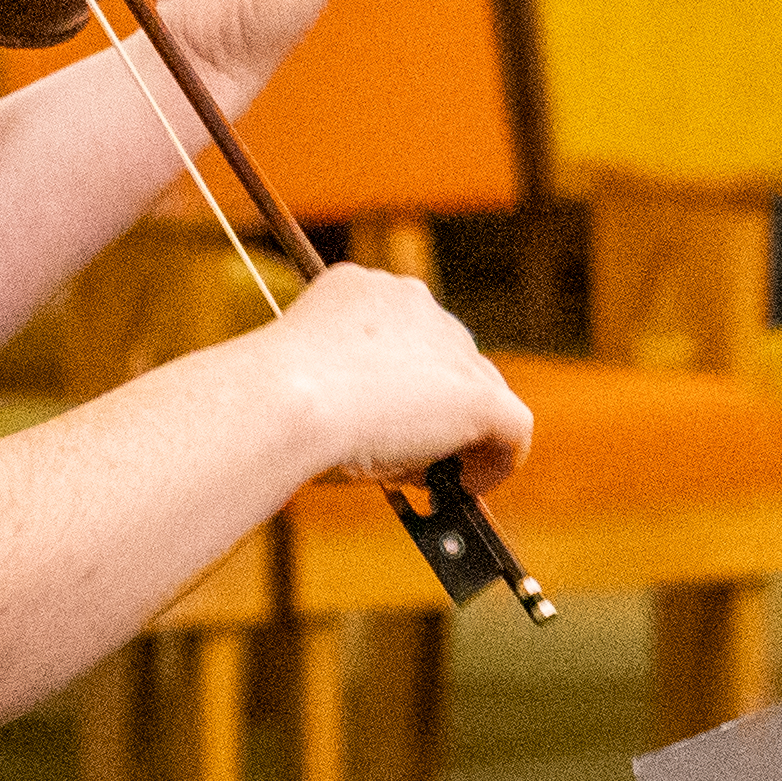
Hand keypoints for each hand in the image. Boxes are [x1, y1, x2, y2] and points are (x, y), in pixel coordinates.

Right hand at [259, 261, 529, 493]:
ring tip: (420, 478)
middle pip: (447, 364)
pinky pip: (512, 431)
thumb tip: (366, 437)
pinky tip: (462, 490)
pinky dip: (495, 464)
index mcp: (366, 290)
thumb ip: (340, 390)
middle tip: (402, 460)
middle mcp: (415, 303)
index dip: (399, 386)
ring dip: (456, 439)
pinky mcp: (480, 397)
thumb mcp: (303, 382)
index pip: (404, 338)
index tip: (380, 423)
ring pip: (478, 395)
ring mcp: (453, 348)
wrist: (282, 403)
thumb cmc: (269, 403)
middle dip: (431, 412)